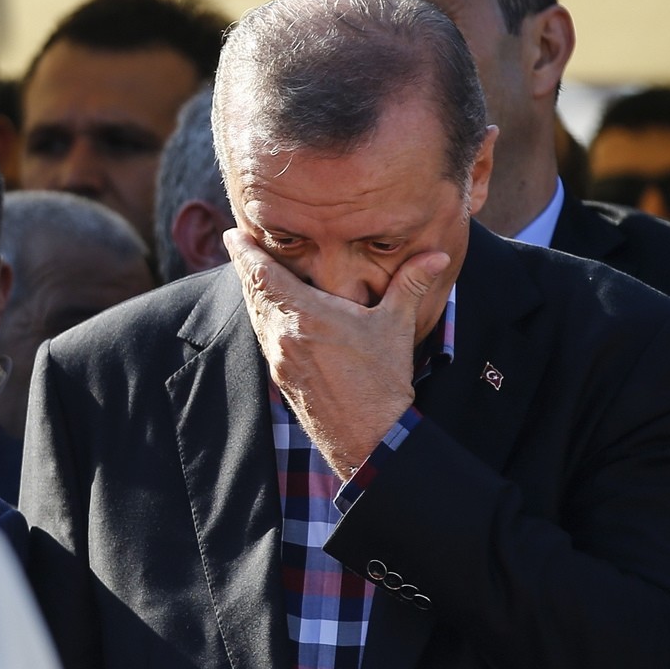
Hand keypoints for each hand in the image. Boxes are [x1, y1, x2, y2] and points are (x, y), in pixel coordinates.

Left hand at [227, 232, 447, 477]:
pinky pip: (264, 337)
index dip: (245, 252)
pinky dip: (262, 317)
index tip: (232, 233)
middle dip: (245, 267)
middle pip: (253, 293)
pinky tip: (269, 312)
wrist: (367, 435)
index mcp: (306, 316)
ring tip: (251, 272)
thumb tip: (437, 256)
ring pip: (256, 316)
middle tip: (239, 244)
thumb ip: (410, 285)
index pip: (263, 275)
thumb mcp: (397, 326)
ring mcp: (278, 358)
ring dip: (252, 292)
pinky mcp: (281, 376)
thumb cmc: (381, 380)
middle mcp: (283, 335)